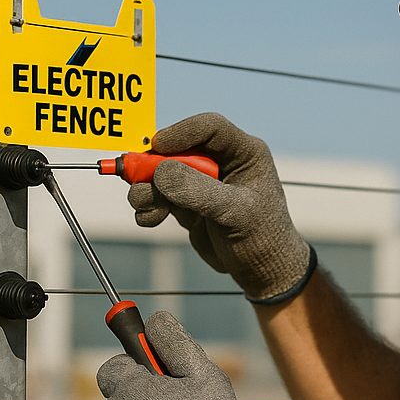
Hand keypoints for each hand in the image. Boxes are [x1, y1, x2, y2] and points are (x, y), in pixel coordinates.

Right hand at [127, 112, 313, 302]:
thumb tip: (160, 173)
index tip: (157, 146)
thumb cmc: (262, 237)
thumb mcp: (235, 213)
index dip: (182, 132)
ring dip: (146, 189)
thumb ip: (199, 192)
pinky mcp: (185, 203)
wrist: (260, 271)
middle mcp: (220, 162)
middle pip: (176, 150)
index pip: (210, 128)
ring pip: (160, 173)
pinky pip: (156, 196)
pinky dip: (147, 206)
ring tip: (147, 208)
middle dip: (153, 166)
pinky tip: (150, 220)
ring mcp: (200, 182)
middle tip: (137, 182)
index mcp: (244, 153)